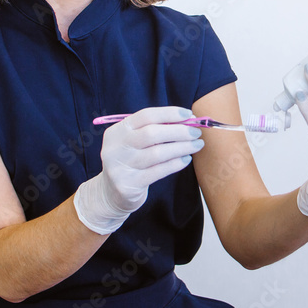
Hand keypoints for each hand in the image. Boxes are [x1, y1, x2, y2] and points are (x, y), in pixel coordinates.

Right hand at [74, 107, 203, 234]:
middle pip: (152, 133)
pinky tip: (186, 159)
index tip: (189, 114)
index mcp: (117, 131)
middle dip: (179, 131)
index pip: (145, 116)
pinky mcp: (128, 185)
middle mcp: (115, 147)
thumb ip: (155, 130)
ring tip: (197, 145)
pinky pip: (158, 171)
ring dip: (182, 147)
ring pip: (157, 153)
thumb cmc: (131, 161)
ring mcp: (120, 167)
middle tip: (197, 132)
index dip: (169, 113)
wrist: (110, 193)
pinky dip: (175, 164)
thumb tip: (188, 120)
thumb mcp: (134, 142)